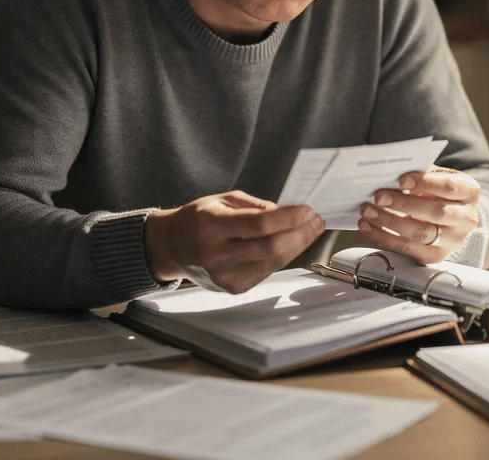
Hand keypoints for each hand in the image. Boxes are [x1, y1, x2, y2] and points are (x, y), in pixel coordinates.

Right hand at [144, 190, 324, 293]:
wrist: (172, 247)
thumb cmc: (197, 219)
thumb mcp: (222, 200)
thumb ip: (256, 205)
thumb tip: (289, 213)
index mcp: (211, 226)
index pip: (259, 224)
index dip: (289, 218)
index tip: (308, 209)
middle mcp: (216, 254)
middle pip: (271, 248)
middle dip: (301, 233)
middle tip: (316, 220)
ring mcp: (224, 275)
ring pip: (273, 262)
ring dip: (298, 245)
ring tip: (311, 230)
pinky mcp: (233, 287)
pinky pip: (266, 271)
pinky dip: (283, 257)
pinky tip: (292, 244)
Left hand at [357, 167, 479, 263]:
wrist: (452, 214)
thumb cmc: (439, 190)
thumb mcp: (436, 175)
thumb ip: (419, 173)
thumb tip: (390, 172)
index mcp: (469, 192)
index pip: (449, 187)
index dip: (425, 183)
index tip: (401, 179)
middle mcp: (466, 218)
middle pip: (436, 213)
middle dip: (403, 204)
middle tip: (378, 197)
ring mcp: (453, 240)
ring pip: (421, 234)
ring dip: (389, 222)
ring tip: (368, 211)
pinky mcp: (437, 255)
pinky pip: (409, 250)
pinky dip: (385, 238)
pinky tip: (369, 227)